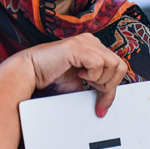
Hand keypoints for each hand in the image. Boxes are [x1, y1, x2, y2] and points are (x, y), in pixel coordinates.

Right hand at [0, 33, 127, 148]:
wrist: (29, 74)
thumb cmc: (51, 78)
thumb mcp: (79, 86)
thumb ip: (95, 87)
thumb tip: (108, 101)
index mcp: (94, 48)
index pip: (117, 66)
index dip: (113, 89)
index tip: (101, 107)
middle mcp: (91, 42)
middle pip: (120, 65)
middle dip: (110, 86)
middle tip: (93, 93)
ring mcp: (84, 42)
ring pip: (113, 64)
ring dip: (102, 80)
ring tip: (86, 82)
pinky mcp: (76, 47)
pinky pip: (98, 63)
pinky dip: (92, 75)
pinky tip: (80, 75)